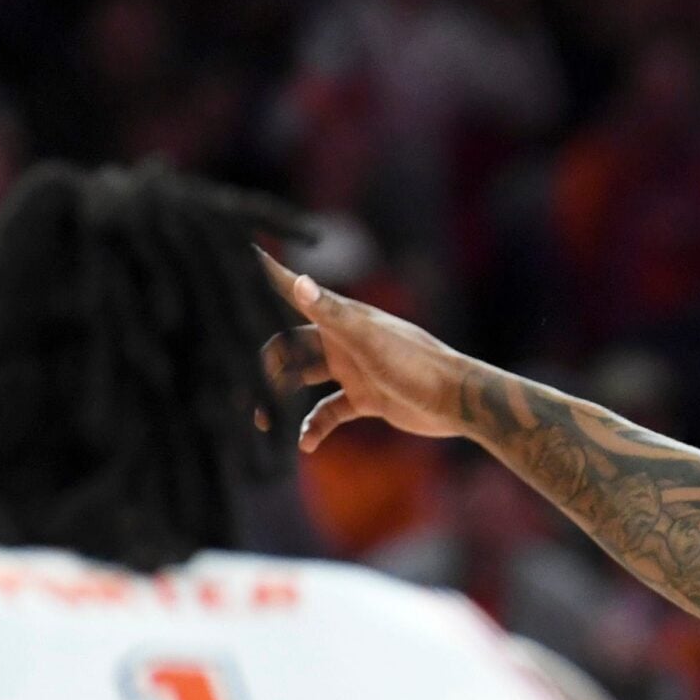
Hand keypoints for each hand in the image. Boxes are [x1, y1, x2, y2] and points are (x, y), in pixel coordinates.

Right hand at [257, 250, 478, 450]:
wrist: (457, 401)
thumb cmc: (417, 364)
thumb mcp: (369, 340)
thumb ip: (331, 313)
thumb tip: (297, 280)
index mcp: (342, 319)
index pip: (296, 295)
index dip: (270, 280)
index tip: (241, 256)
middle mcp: (343, 341)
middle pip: (290, 348)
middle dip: (265, 368)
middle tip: (241, 392)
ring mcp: (354, 370)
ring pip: (303, 381)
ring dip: (282, 400)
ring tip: (264, 423)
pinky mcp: (366, 398)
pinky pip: (329, 411)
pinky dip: (314, 425)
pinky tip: (306, 443)